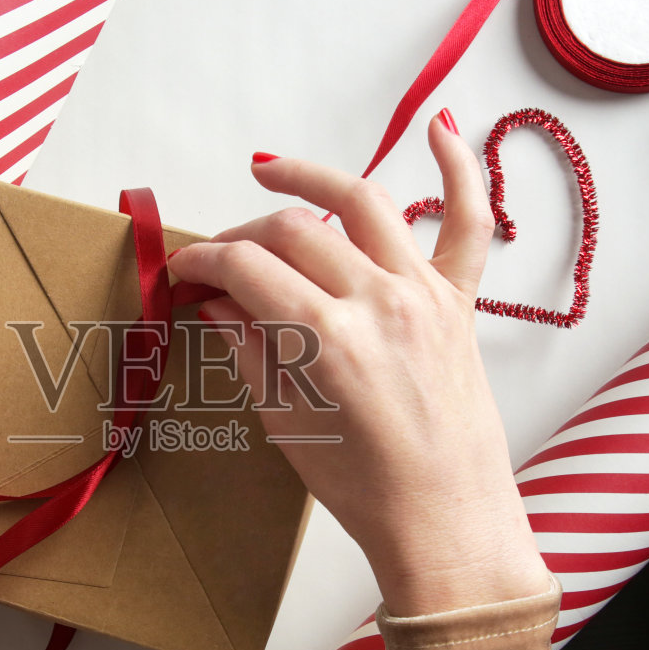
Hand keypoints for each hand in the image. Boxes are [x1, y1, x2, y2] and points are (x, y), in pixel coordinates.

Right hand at [168, 115, 550, 616]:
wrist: (444, 521)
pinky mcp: (458, 304)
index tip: (180, 271)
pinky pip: (468, 225)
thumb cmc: (362, 488)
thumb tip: (217, 303)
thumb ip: (250, 348)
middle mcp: (377, 301)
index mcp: (326, 338)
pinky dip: (460, 171)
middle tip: (215, 261)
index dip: (201, 262)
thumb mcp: (285, 422)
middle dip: (240, 236)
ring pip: (362, 204)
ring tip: (269, 172)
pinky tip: (442, 127)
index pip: (245, 268)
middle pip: (293, 232)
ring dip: (311, 179)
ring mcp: (423, 295)